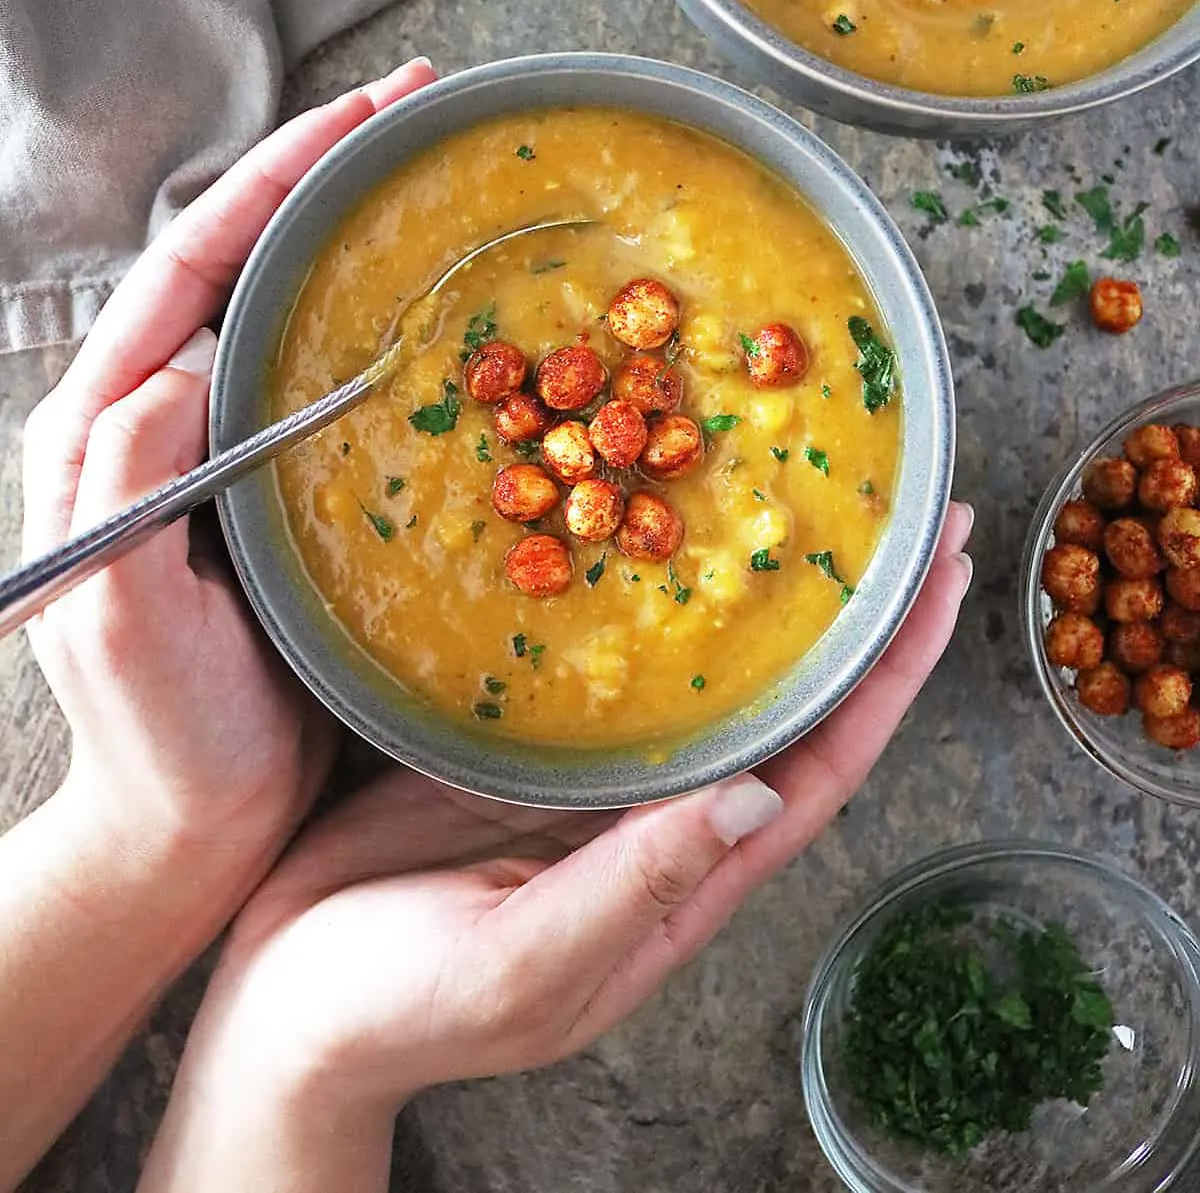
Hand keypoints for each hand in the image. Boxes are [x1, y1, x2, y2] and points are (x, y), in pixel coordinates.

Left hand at [20, 57, 437, 889]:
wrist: (192, 823)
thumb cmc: (157, 735)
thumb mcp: (119, 613)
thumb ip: (128, 485)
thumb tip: (178, 365)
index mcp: (105, 428)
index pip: (189, 267)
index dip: (271, 181)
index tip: (360, 116)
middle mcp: (157, 418)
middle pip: (236, 259)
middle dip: (319, 172)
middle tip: (413, 109)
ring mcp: (220, 447)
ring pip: (281, 303)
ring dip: (348, 229)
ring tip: (426, 172)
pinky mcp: (272, 484)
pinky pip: (318, 371)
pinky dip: (370, 315)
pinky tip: (427, 298)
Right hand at [139, 506, 972, 1192]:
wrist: (282, 1012)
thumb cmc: (394, 1011)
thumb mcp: (522, 967)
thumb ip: (635, 888)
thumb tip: (761, 797)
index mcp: (681, 882)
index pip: (822, 767)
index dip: (892, 677)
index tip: (943, 584)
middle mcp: (657, 823)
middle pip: (789, 710)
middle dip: (861, 620)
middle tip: (914, 518)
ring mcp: (594, 785)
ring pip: (710, 679)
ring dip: (772, 603)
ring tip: (812, 510)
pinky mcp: (526, 753)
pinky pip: (616, 667)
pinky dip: (654, 604)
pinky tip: (654, 539)